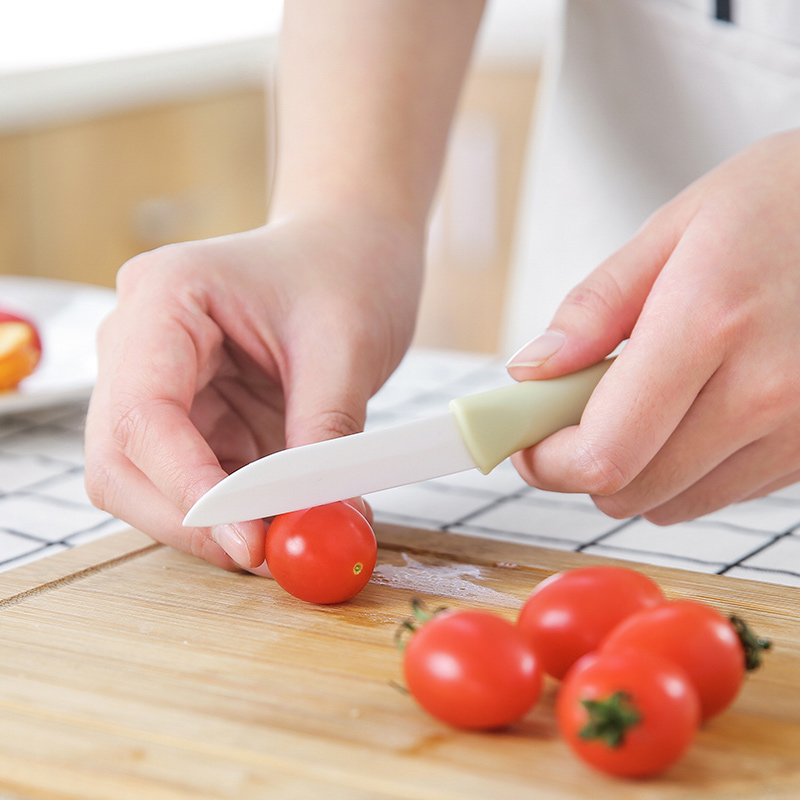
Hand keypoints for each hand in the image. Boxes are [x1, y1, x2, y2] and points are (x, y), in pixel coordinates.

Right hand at [84, 208, 421, 569]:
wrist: (351, 247)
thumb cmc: (347, 268)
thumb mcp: (346, 346)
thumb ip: (322, 436)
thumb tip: (314, 524)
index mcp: (163, 297)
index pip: (141, 413)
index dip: (186, 488)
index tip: (249, 539)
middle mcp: (141, 343)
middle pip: (121, 460)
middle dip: (189, 519)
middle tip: (266, 552)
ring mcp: (162, 383)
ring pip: (148, 483)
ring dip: (212, 522)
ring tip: (289, 532)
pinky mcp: (193, 415)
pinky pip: (193, 480)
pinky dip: (234, 511)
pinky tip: (284, 513)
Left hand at [506, 129, 799, 522]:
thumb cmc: (782, 205)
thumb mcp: (673, 230)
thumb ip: (593, 309)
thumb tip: (532, 370)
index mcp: (709, 324)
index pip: (603, 453)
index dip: (548, 462)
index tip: (528, 441)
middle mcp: (764, 391)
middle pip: (630, 491)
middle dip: (583, 462)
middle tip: (576, 411)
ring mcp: (798, 429)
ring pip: (673, 503)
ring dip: (635, 468)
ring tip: (646, 399)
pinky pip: (721, 493)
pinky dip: (686, 468)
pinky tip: (695, 409)